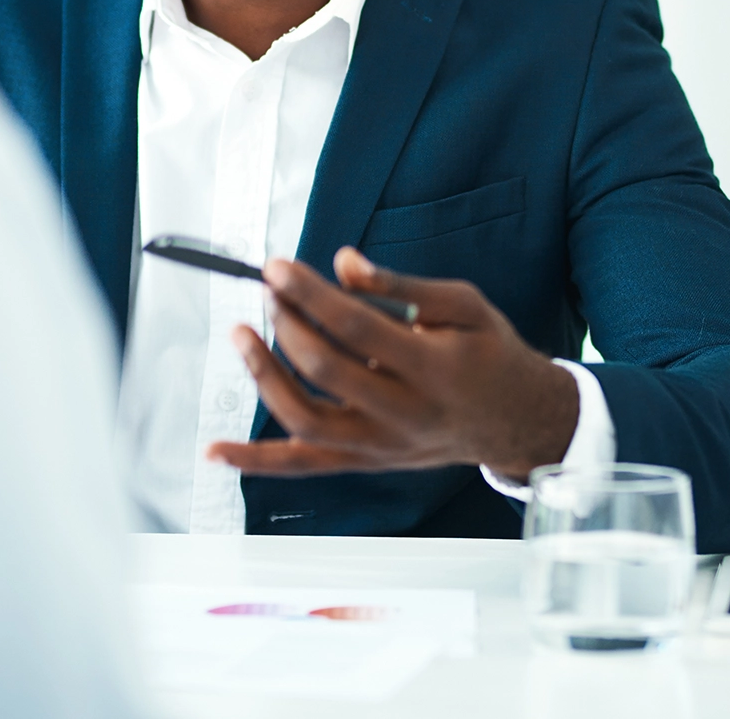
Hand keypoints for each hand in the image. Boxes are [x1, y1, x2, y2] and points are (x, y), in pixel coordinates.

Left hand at [205, 247, 577, 483]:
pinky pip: (302, 465)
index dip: (310, 294)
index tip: (277, 267)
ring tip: (242, 335)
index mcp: (434, 368)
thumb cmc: (487, 353)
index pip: (356, 327)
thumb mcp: (462, 305)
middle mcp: (404, 414)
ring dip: (264, 376)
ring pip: (306, 421)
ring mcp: (380, 446)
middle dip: (287, 324)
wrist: (516, 421)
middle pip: (326, 370)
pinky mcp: (364, 462)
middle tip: (269, 290)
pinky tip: (213, 450)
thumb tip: (342, 263)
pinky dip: (254, 460)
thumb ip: (400, 285)